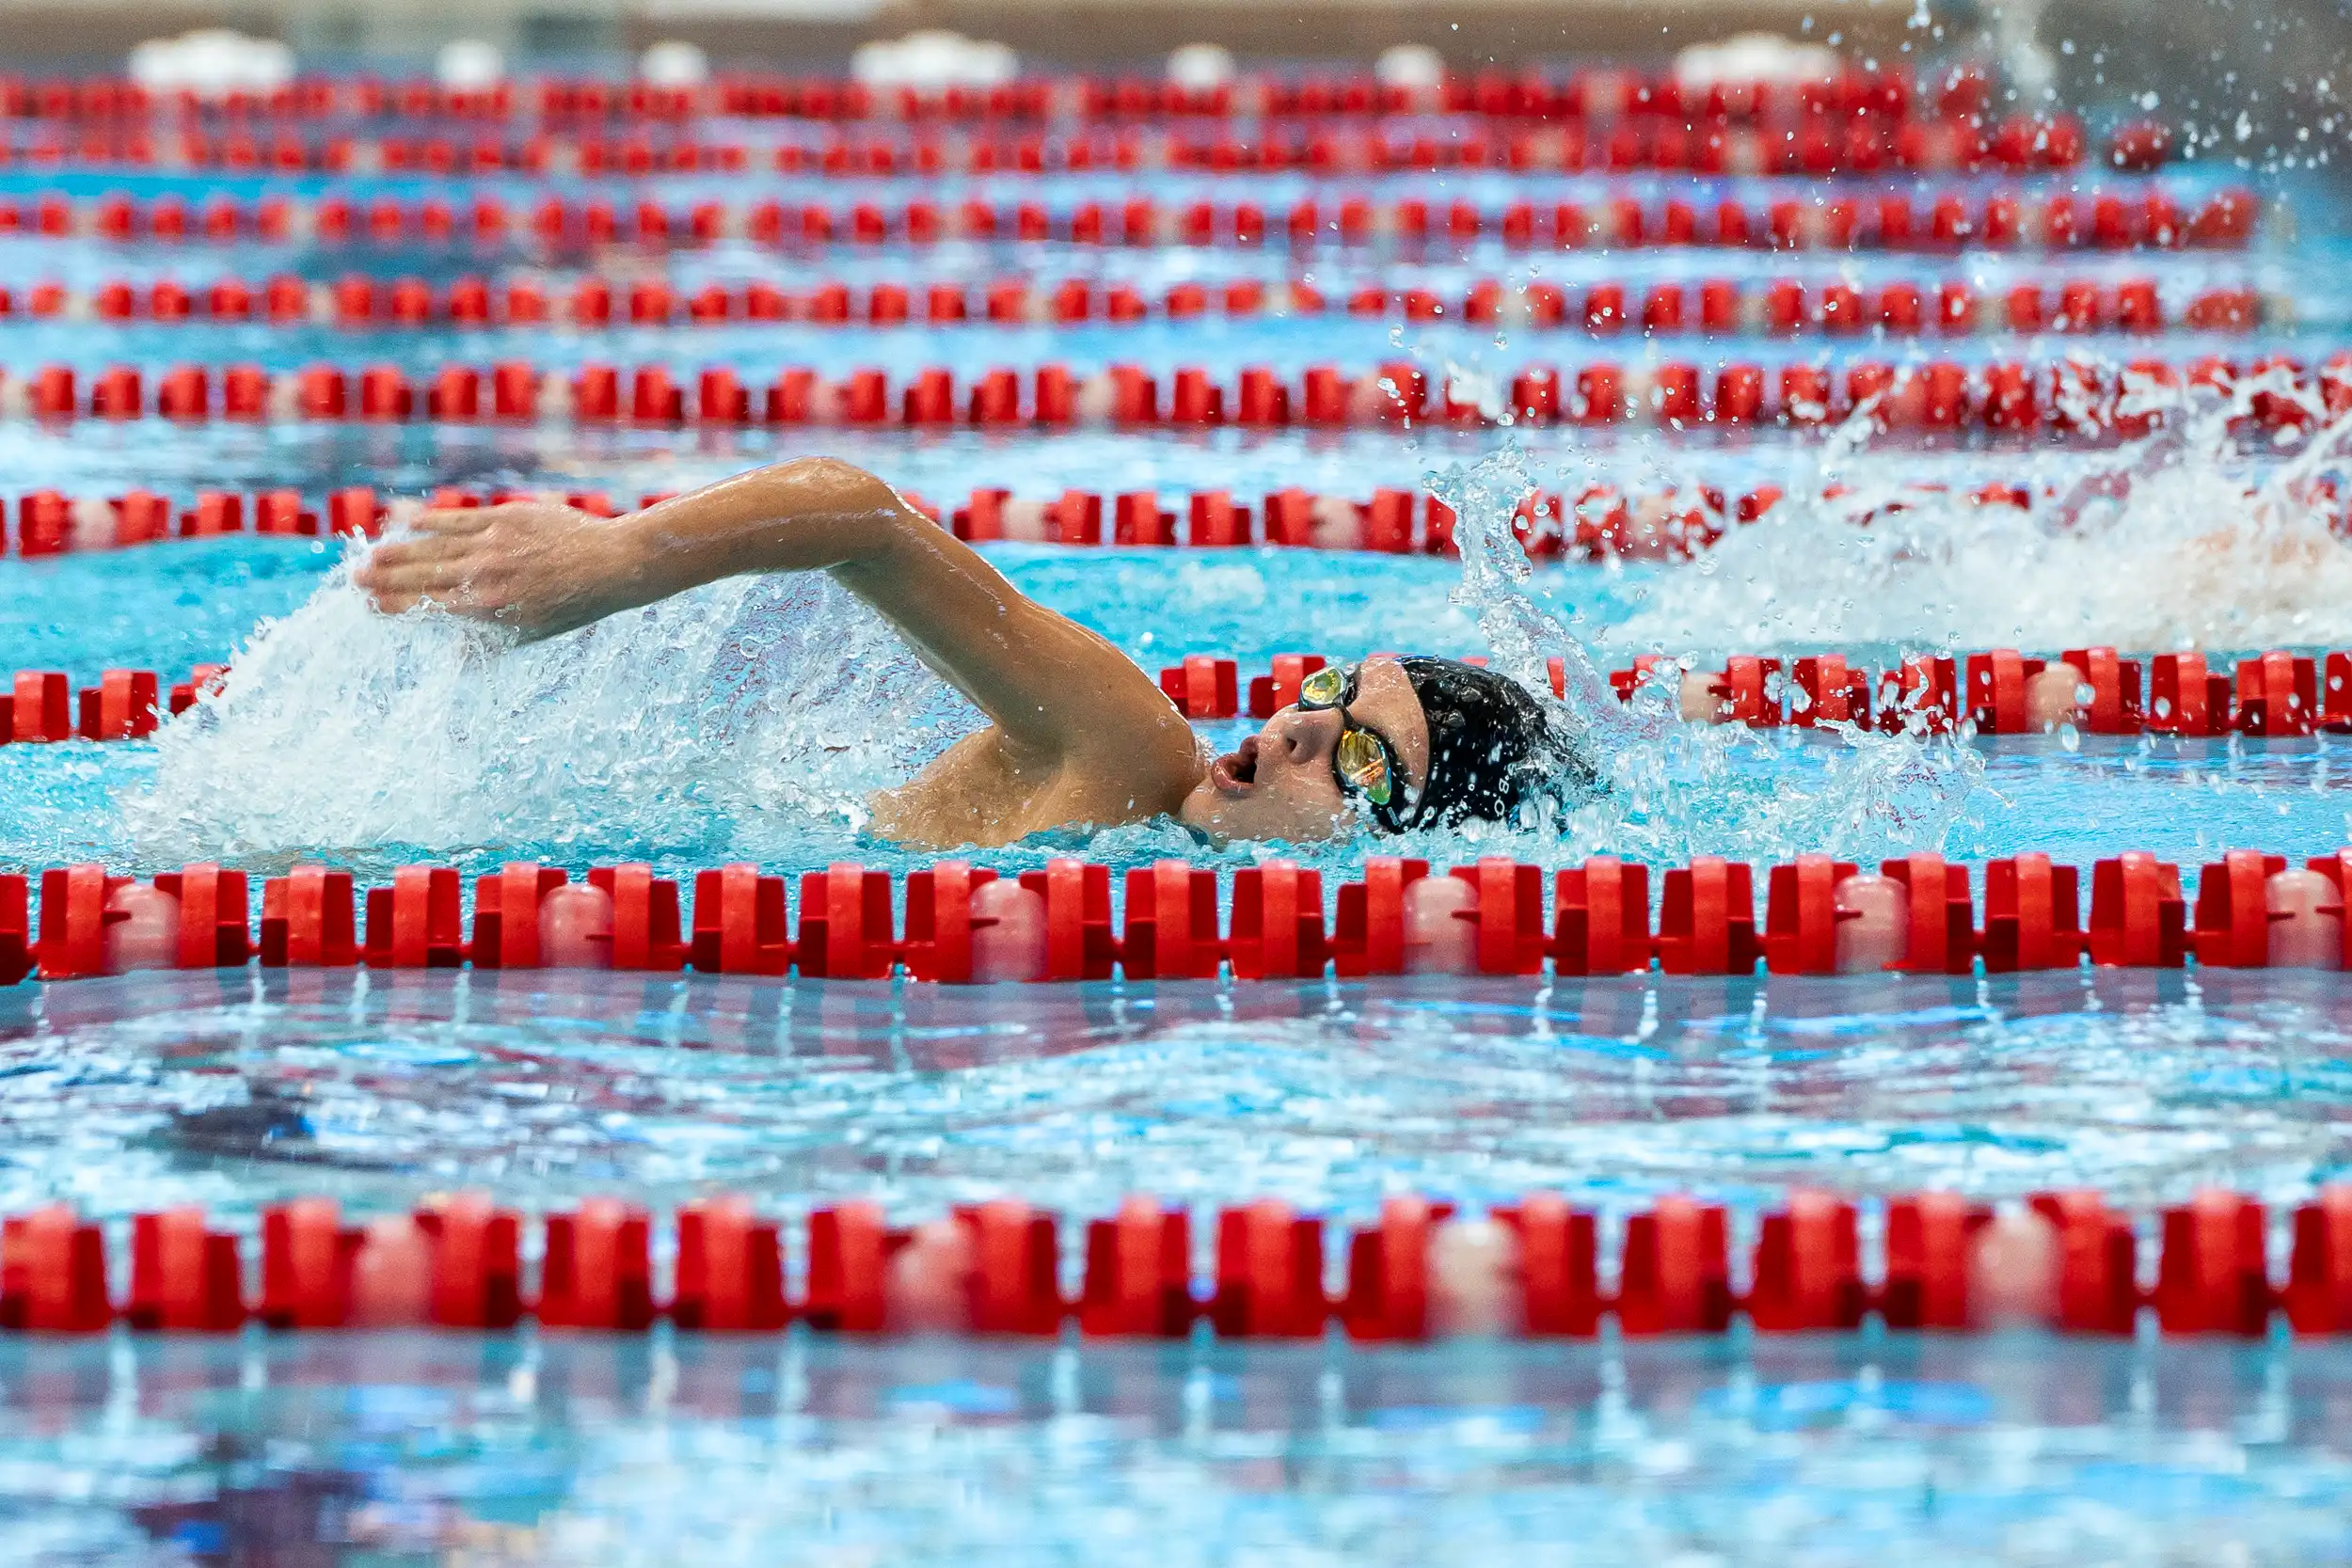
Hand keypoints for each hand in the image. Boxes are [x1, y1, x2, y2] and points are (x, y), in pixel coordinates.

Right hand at [353, 500, 640, 640]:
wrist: (608, 566)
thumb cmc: (571, 606)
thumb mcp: (529, 635)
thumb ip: (487, 642)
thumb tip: (453, 662)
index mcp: (487, 609)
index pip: (427, 607)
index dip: (395, 606)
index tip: (369, 606)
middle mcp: (483, 576)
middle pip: (421, 576)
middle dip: (385, 579)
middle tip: (355, 579)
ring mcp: (492, 544)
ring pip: (433, 548)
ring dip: (398, 552)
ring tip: (370, 556)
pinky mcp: (505, 518)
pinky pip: (459, 520)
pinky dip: (431, 521)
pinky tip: (407, 522)